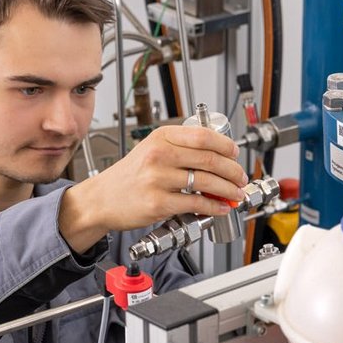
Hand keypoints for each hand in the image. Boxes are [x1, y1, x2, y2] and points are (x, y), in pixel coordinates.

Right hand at [59, 125, 246, 251]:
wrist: (101, 199)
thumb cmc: (128, 176)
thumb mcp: (150, 150)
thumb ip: (180, 149)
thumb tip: (218, 156)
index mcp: (160, 138)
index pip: (203, 135)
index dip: (225, 145)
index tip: (235, 153)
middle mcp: (159, 155)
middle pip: (210, 158)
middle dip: (233, 170)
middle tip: (241, 177)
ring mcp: (158, 179)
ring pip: (206, 182)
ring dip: (228, 190)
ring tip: (235, 194)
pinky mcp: (158, 203)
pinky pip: (195, 203)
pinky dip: (213, 206)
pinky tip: (220, 207)